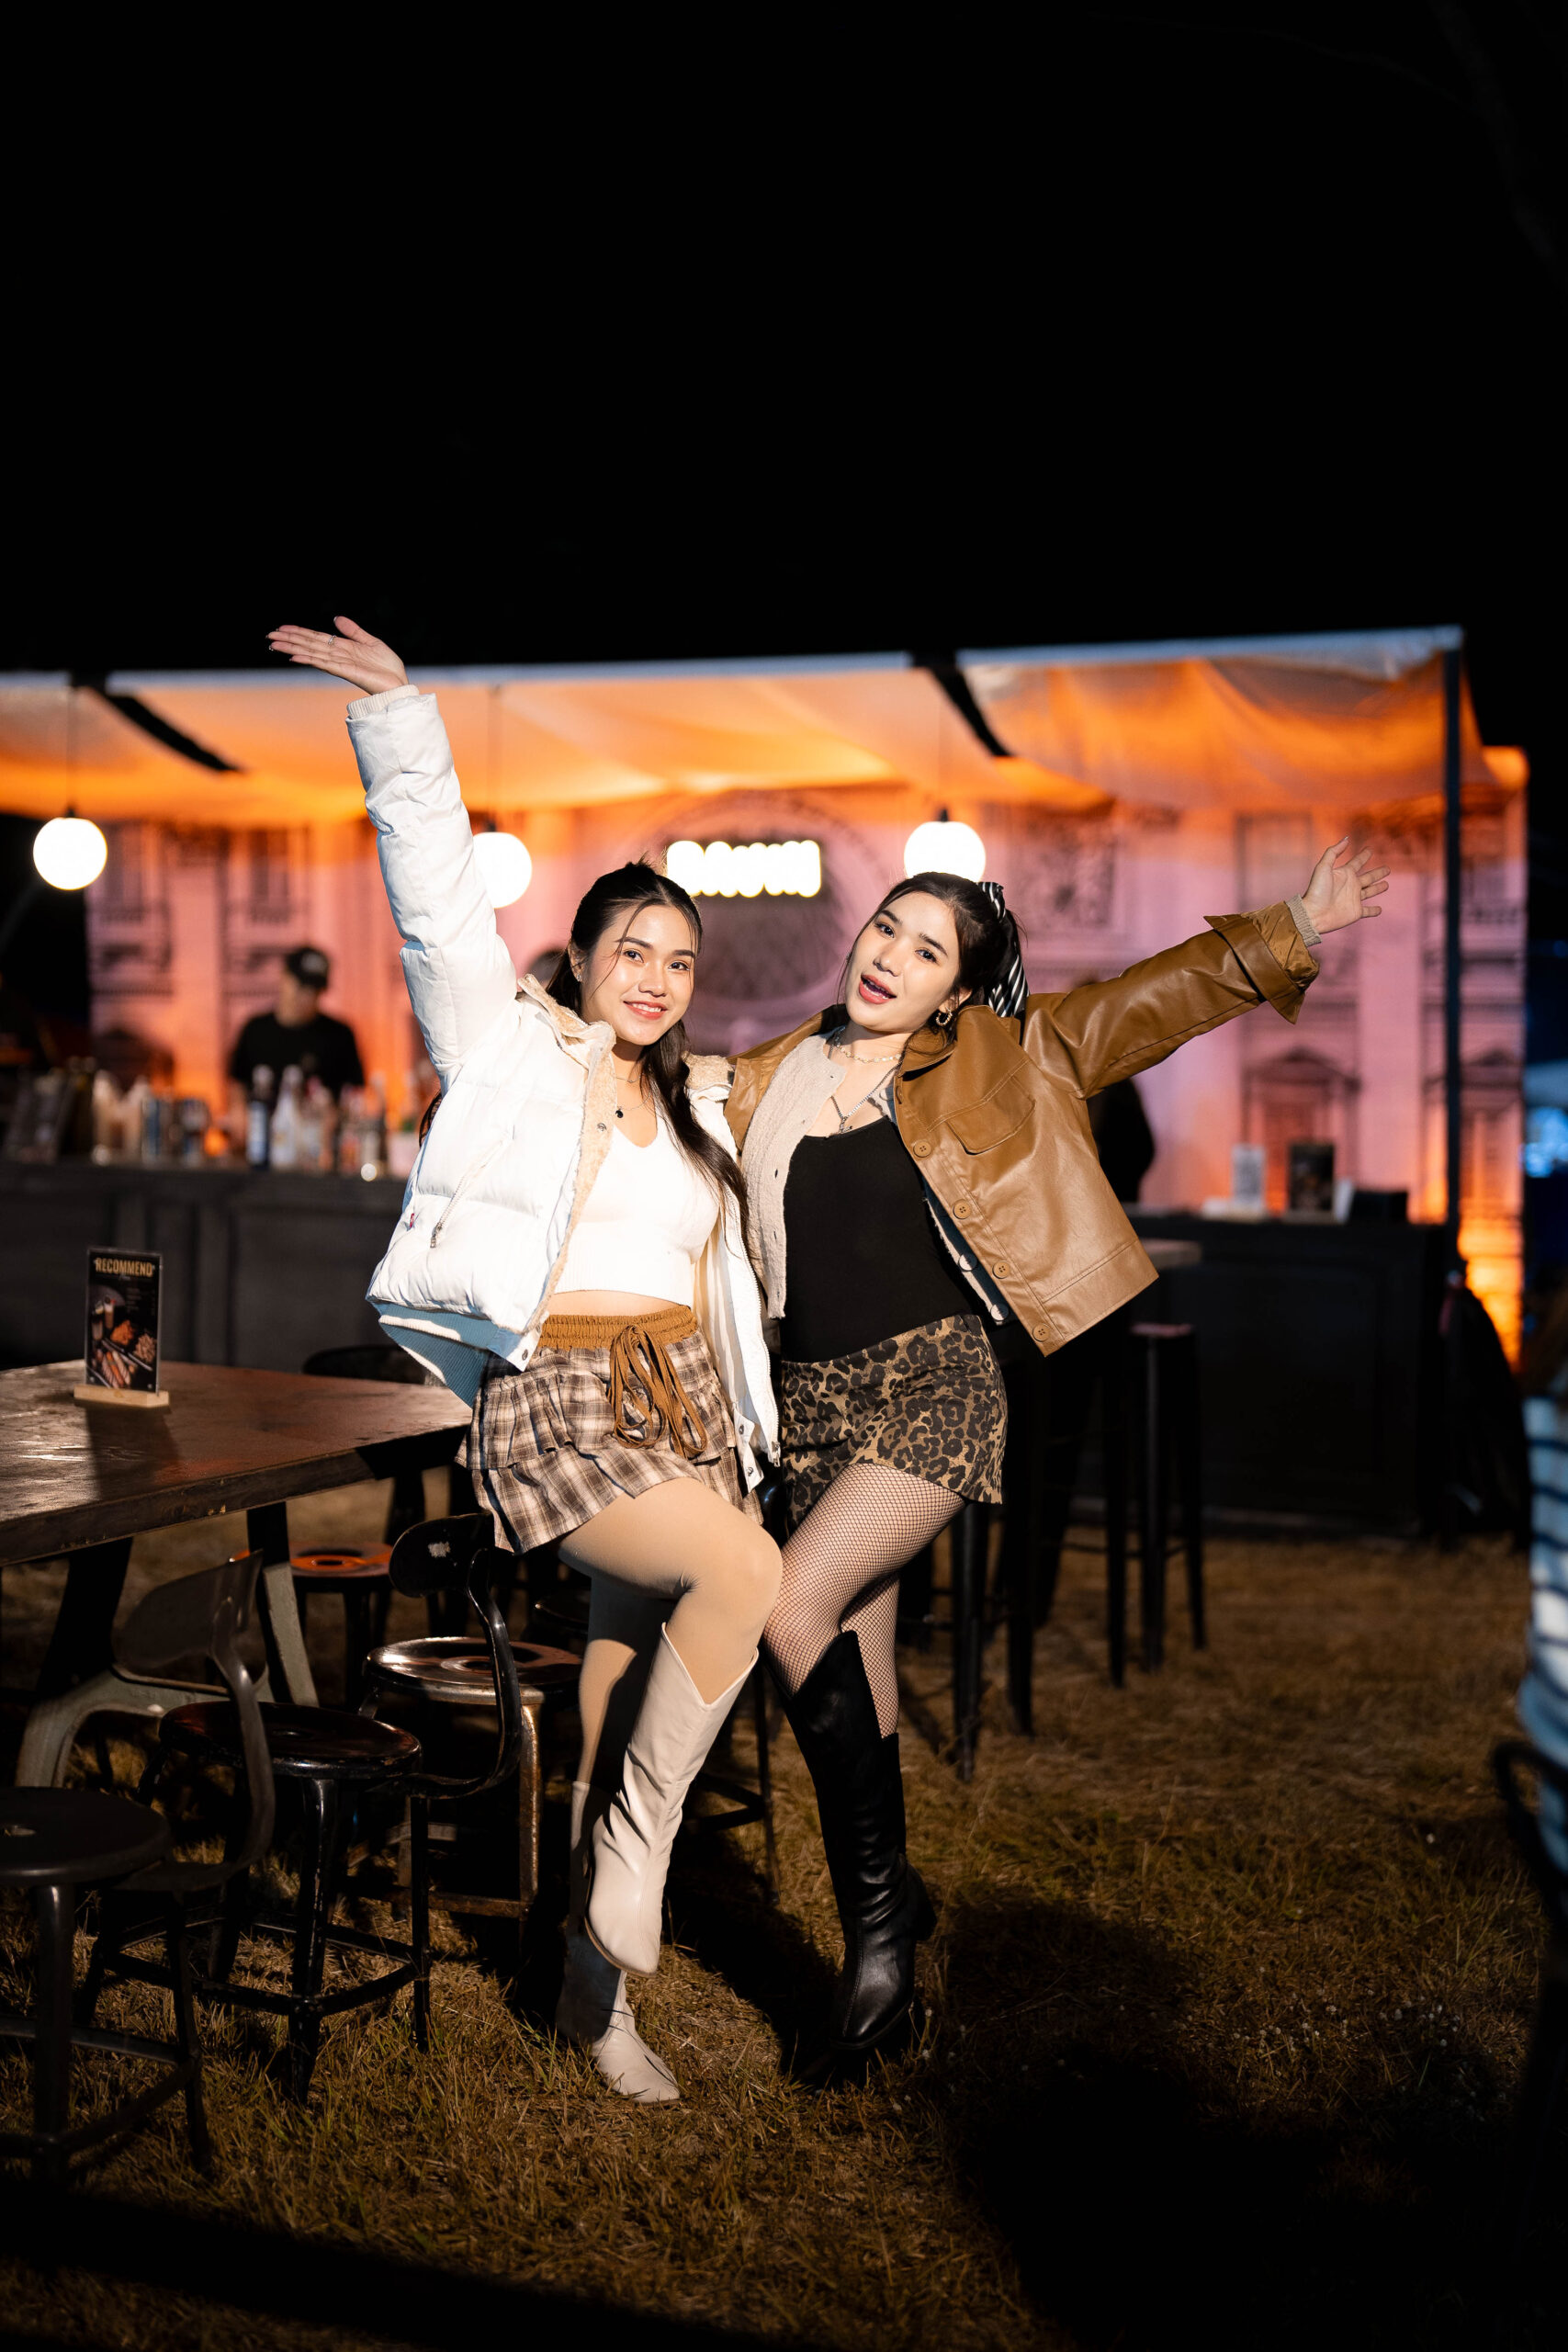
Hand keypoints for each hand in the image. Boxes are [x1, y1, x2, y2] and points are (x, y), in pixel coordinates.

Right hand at [266, 615, 406, 698]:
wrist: (399, 683)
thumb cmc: (387, 667)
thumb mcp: (370, 641)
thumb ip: (353, 631)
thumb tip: (336, 618)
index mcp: (342, 648)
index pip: (315, 638)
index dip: (298, 632)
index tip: (281, 628)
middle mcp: (337, 656)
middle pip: (308, 645)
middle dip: (289, 640)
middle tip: (269, 636)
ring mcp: (340, 664)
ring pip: (311, 653)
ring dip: (292, 648)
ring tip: (275, 644)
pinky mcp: (346, 672)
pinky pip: (324, 664)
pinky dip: (309, 660)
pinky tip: (295, 657)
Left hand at [1300, 837, 1389, 935]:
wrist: (1314, 914)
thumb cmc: (1317, 890)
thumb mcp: (1323, 867)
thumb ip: (1334, 852)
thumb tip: (1346, 839)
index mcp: (1344, 874)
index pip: (1357, 862)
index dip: (1364, 856)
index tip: (1370, 849)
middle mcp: (1351, 886)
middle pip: (1368, 877)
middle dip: (1377, 873)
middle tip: (1387, 868)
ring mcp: (1354, 899)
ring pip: (1370, 892)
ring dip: (1378, 888)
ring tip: (1386, 885)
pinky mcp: (1356, 912)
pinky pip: (1368, 911)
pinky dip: (1374, 910)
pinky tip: (1380, 910)